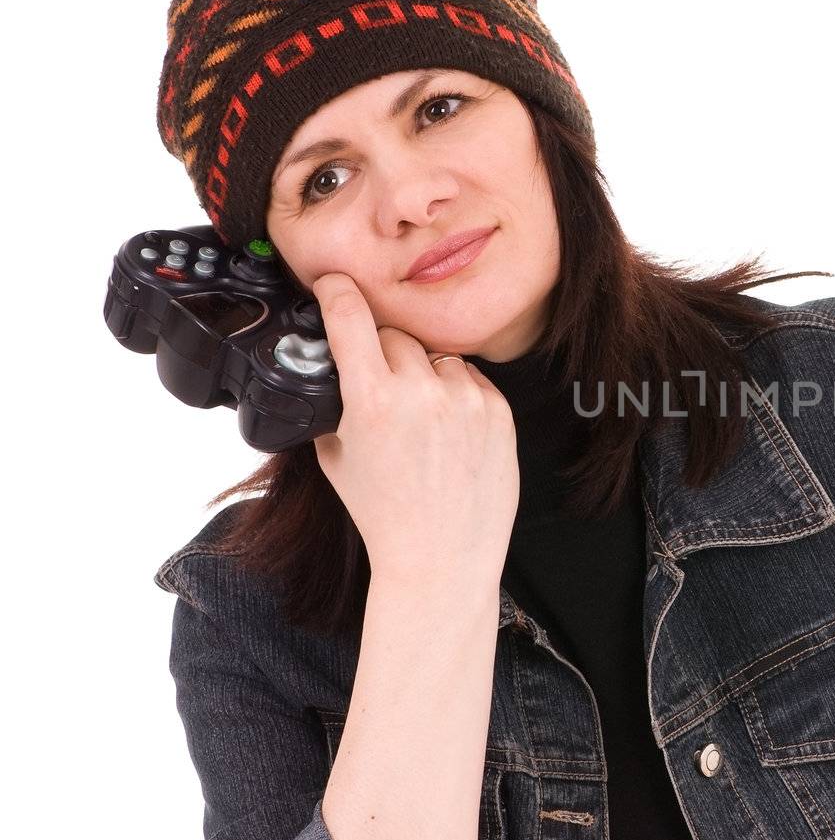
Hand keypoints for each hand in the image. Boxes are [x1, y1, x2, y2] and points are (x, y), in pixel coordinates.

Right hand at [309, 272, 517, 594]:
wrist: (443, 556)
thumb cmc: (383, 513)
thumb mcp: (336, 456)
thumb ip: (332, 404)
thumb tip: (329, 365)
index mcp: (372, 400)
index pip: (349, 317)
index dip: (336, 292)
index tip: (332, 282)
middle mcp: (422, 392)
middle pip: (394, 336)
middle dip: (382, 353)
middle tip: (379, 387)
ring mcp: (466, 399)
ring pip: (435, 355)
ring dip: (423, 372)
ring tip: (418, 420)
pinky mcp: (499, 410)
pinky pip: (469, 377)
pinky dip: (456, 392)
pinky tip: (447, 429)